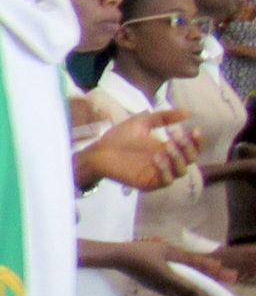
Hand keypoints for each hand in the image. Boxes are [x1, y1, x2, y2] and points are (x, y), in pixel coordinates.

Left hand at [79, 110, 197, 191]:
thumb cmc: (119, 137)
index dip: (197, 141)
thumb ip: (163, 117)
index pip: (191, 148)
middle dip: (187, 147)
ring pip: (181, 171)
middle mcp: (167, 162)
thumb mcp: (142, 122)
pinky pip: (165, 181)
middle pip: (190, 160)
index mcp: (167, 149)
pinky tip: (157, 158)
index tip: (194, 129)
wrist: (98, 151)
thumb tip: (187, 111)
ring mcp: (158, 174)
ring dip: (178, 158)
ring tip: (167, 145)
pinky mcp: (149, 183)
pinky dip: (165, 170)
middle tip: (175, 135)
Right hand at [106, 240, 228, 295]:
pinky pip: (170, 294)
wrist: (119, 258)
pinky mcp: (152, 286)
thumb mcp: (166, 249)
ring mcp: (157, 288)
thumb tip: (206, 263)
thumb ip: (187, 257)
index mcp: (170, 278)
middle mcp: (165, 287)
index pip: (192, 290)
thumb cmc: (142, 251)